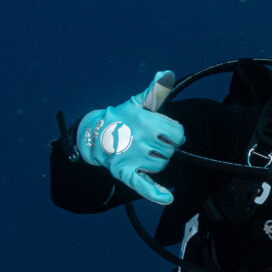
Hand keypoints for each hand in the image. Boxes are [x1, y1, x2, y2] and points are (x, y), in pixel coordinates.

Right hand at [75, 72, 184, 203]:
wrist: (94, 135)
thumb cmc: (120, 117)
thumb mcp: (137, 102)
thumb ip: (155, 91)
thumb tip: (166, 73)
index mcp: (146, 122)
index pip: (177, 134)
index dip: (174, 134)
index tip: (164, 133)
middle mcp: (141, 140)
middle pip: (170, 151)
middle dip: (164, 147)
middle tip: (149, 141)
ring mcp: (132, 157)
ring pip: (160, 165)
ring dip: (156, 161)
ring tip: (142, 152)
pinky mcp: (125, 172)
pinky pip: (143, 185)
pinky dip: (155, 193)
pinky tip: (168, 198)